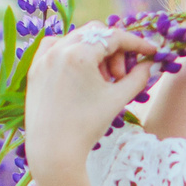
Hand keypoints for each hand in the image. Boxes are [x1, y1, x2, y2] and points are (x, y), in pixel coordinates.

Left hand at [23, 23, 161, 167]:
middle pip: (95, 33)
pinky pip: (55, 47)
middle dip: (114, 50)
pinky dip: (70, 52)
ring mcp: (43, 58)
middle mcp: (58, 50)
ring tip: (99, 81)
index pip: (114, 37)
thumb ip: (138, 76)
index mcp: (79, 54)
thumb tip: (151, 63)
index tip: (151, 51)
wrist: (54, 152)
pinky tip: (79, 72)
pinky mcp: (34, 69)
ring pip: (76, 38)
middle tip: (119, 76)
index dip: (136, 43)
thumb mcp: (117, 99)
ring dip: (93, 52)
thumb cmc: (87, 127)